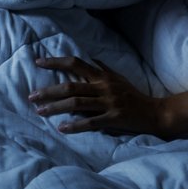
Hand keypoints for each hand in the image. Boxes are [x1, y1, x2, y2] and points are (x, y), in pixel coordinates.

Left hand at [30, 55, 169, 136]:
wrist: (155, 112)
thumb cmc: (134, 95)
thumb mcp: (119, 78)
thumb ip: (104, 69)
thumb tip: (91, 59)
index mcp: (102, 76)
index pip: (75, 63)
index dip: (56, 61)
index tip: (38, 62)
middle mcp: (103, 87)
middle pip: (70, 85)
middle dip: (48, 91)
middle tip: (31, 96)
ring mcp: (108, 103)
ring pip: (76, 103)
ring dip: (55, 108)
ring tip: (40, 112)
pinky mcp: (113, 118)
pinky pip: (90, 122)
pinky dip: (74, 126)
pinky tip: (61, 128)